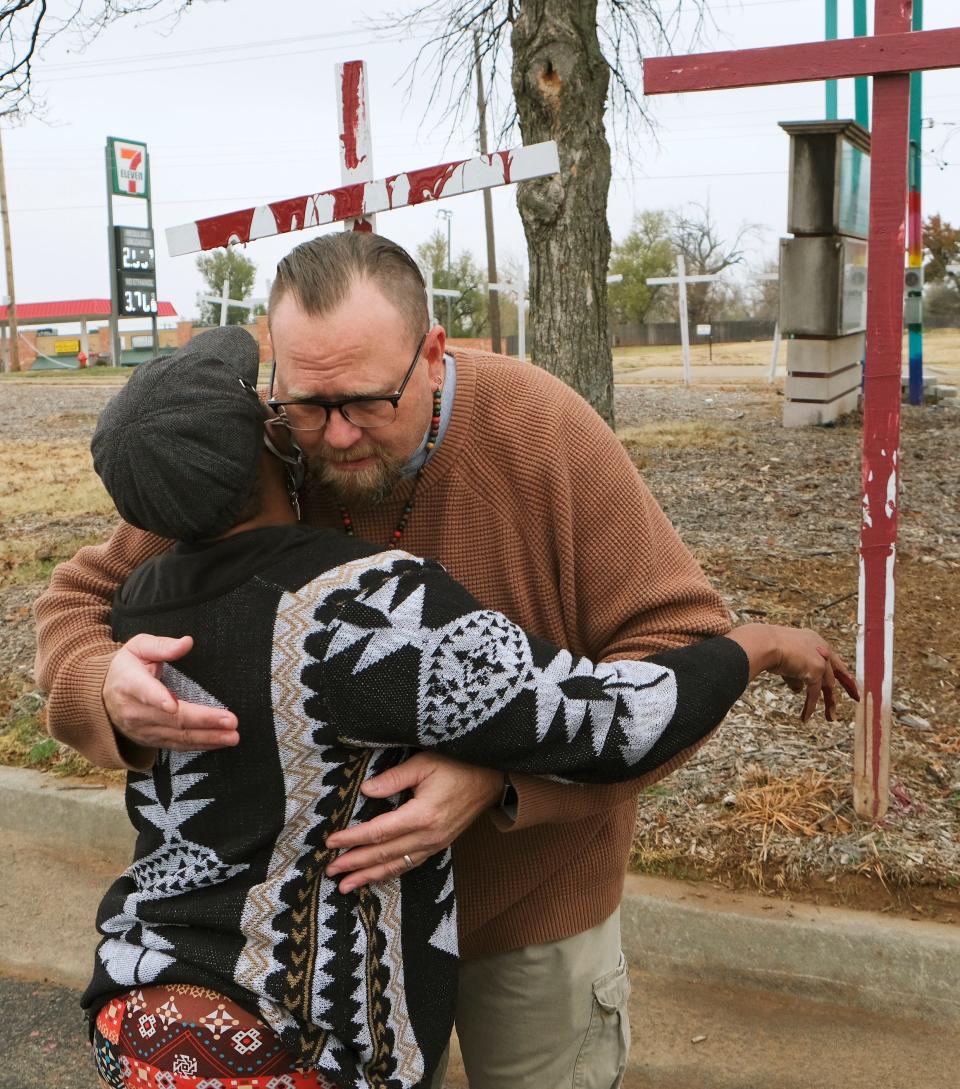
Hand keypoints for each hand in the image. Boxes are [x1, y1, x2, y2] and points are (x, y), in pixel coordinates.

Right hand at [103, 634, 238, 750]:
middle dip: (203, 721)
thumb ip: (162, 646)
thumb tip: (187, 642)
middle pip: (171, 719)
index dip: (159, 699)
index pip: (145, 692)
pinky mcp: (150, 740)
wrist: (101, 697)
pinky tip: (218, 742)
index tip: (173, 705)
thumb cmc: (126, 667)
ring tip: (232, 737)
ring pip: (177, 736)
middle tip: (230, 721)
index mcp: (130, 683)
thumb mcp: (138, 648)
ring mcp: (142, 729)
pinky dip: (199, 745)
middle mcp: (134, 711)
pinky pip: (177, 746)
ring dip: (207, 738)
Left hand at [325, 752, 502, 892]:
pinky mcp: (440, 845)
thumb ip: (393, 778)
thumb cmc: (458, 764)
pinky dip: (391, 872)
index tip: (331, 843)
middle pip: (384, 854)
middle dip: (355, 863)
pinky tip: (377, 876)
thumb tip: (366, 791)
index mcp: (422, 815)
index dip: (353, 839)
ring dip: (370, 876)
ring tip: (346, 886)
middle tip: (331, 870)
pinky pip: (411, 864)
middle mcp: (429, 836)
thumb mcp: (424, 763)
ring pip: (397, 865)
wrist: (493, 777)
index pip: (379, 831)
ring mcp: (436, 843)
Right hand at [728, 624, 858, 722]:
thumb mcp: (785, 662)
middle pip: (837, 673)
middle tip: (857, 697)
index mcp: (815, 641)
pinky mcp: (815, 671)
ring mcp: (821, 660)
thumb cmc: (768, 647)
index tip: (846, 680)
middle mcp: (822, 649)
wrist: (765, 643)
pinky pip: (813, 694)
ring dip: (829, 704)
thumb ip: (795, 676)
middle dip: (849, 687)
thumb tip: (799, 691)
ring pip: (828, 687)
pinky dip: (809, 707)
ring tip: (831, 718)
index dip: (840, 672)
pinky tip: (805, 718)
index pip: (832, 659)